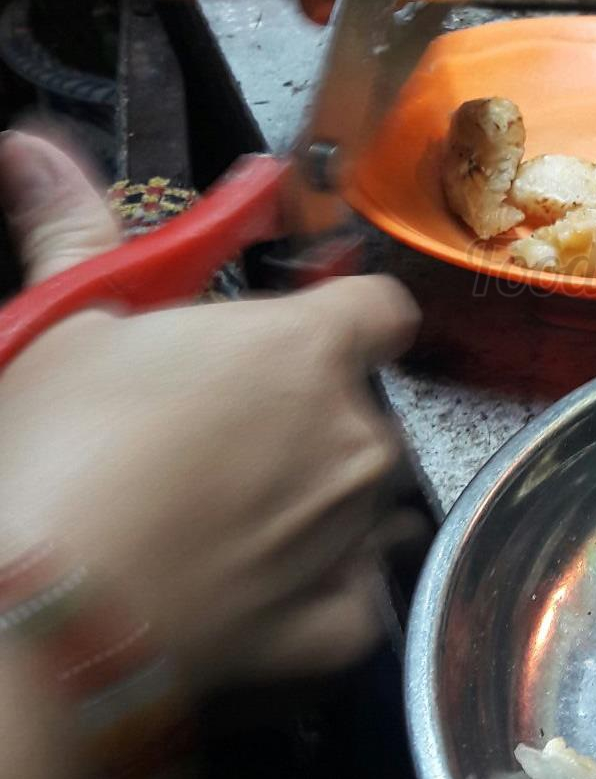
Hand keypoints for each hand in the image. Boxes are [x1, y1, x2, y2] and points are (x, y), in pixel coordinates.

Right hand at [0, 129, 420, 695]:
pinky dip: (308, 599)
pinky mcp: (345, 631)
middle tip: (209, 445)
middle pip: (362, 413)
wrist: (49, 622)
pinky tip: (235, 599)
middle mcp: (358, 438)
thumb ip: (74, 231)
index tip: (289, 337)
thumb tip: (33, 147)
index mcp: (305, 349)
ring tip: (216, 526)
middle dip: (306, 423)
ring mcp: (357, 539)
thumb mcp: (58, 326)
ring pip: (364, 508)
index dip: (340, 318)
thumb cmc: (57, 457)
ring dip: (316, 508)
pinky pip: (349, 601)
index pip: (377, 308)